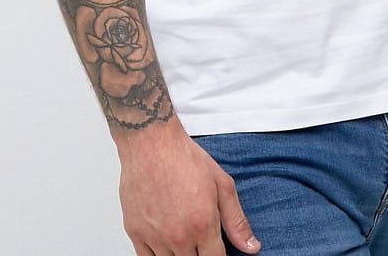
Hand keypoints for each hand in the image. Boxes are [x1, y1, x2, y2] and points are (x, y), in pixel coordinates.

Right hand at [114, 116, 260, 254]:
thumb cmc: (184, 158)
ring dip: (180, 253)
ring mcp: (155, 237)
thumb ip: (236, 220)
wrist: (152, 143)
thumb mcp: (221, 184)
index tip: (217, 248)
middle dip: (200, 252)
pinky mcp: (136, 233)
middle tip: (199, 237)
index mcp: (203, 225)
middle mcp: (179, 236)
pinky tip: (165, 242)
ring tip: (183, 234)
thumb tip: (251, 247)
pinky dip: (158, 255)